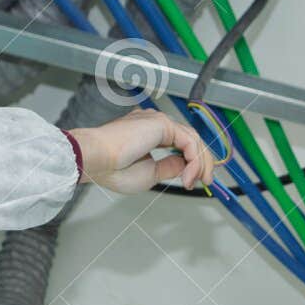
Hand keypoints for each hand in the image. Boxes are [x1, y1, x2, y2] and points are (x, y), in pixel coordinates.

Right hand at [69, 108, 215, 193]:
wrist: (98, 161)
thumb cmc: (113, 170)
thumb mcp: (150, 174)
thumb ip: (169, 167)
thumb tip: (186, 167)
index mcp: (150, 134)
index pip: (181, 144)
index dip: (193, 163)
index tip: (194, 181)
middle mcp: (155, 125)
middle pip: (191, 140)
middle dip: (203, 163)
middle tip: (206, 182)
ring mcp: (159, 122)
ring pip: (193, 140)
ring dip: (200, 164)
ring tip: (194, 182)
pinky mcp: (162, 123)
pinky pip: (189, 142)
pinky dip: (193, 161)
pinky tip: (188, 176)